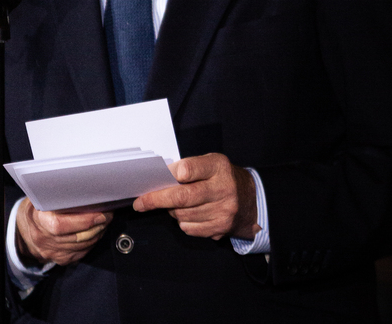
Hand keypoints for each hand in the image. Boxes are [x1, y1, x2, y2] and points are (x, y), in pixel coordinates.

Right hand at [16, 198, 112, 266]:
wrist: (24, 228)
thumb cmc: (38, 208)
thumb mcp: (43, 198)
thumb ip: (59, 197)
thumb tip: (84, 189)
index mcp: (39, 220)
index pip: (62, 225)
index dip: (84, 220)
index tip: (100, 212)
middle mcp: (44, 239)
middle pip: (78, 236)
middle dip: (98, 225)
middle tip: (108, 215)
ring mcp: (53, 252)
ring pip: (83, 246)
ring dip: (98, 234)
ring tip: (105, 222)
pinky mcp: (60, 260)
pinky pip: (81, 253)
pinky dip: (92, 243)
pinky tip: (97, 232)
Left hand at [133, 153, 259, 240]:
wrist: (250, 199)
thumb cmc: (222, 177)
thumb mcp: (210, 163)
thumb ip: (189, 168)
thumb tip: (160, 180)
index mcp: (219, 167)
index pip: (188, 169)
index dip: (169, 174)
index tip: (156, 177)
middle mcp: (223, 189)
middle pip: (182, 197)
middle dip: (157, 200)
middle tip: (140, 202)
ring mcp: (223, 211)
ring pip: (182, 214)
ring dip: (171, 210)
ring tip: (174, 204)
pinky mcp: (220, 228)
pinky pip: (190, 228)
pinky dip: (182, 221)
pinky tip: (188, 214)